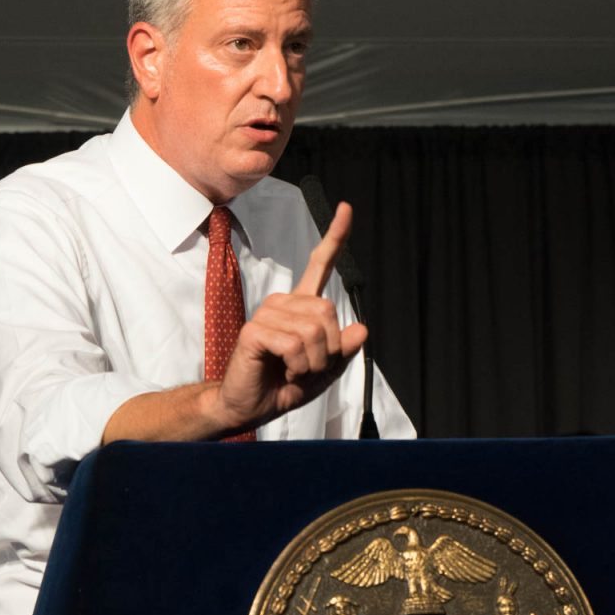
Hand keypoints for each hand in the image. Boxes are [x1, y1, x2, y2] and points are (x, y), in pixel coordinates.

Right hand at [211, 202, 367, 433]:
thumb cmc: (284, 386)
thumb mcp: (325, 370)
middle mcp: (285, 303)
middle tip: (308, 366)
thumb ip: (344, 350)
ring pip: (313, 331)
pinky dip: (296, 365)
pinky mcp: (254, 330)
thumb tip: (361, 328)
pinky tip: (281, 370)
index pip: (320, 265)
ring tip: (292, 370)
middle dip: (328, 349)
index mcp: (302, 306)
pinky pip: (293, 344)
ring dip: (311, 362)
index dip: (335, 237)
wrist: (253, 406)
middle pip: (327, 312)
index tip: (346, 208)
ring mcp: (267, 314)